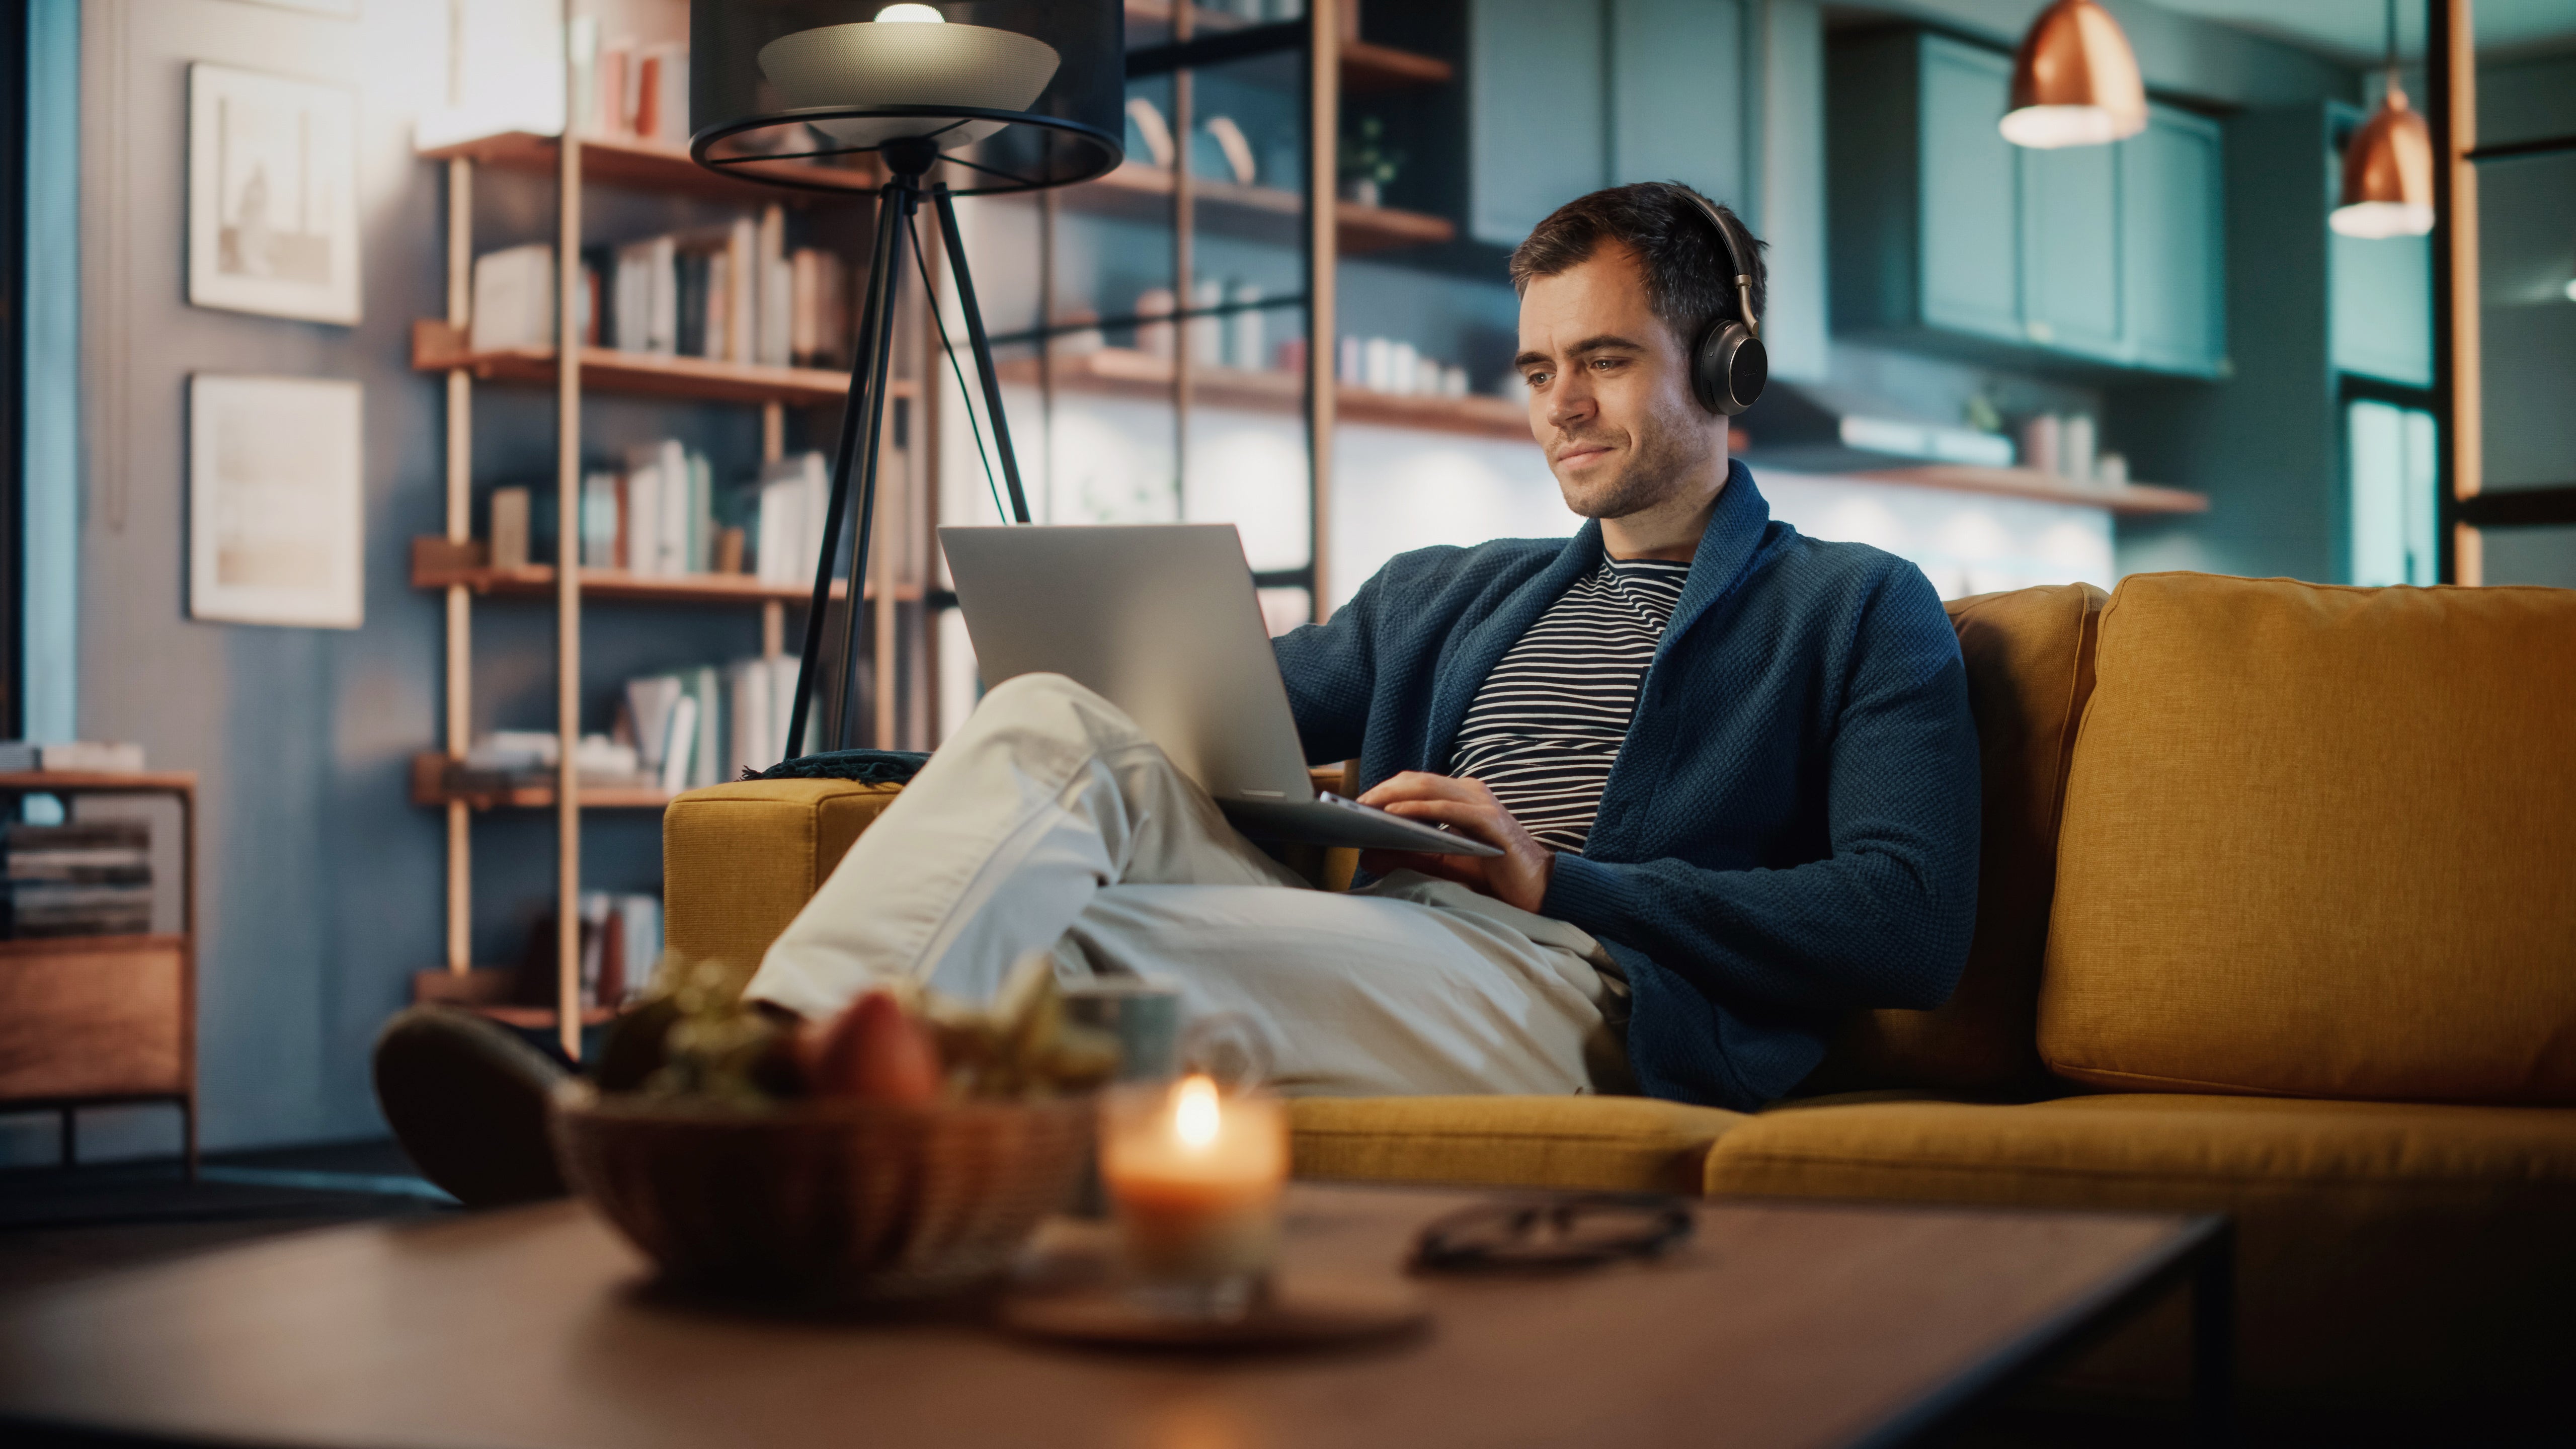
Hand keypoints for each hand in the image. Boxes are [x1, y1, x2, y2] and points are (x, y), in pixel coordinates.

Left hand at [1355, 771, 1554, 913]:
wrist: (1541, 890)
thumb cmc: (1495, 876)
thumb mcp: (1443, 865)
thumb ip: (1408, 857)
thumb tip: (1366, 855)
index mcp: (1461, 797)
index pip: (1415, 784)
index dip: (1383, 789)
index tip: (1354, 804)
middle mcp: (1471, 792)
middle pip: (1416, 780)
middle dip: (1381, 789)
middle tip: (1351, 805)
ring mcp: (1481, 803)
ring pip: (1427, 787)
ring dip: (1392, 795)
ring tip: (1364, 807)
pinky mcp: (1489, 821)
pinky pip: (1446, 808)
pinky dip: (1417, 810)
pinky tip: (1394, 816)